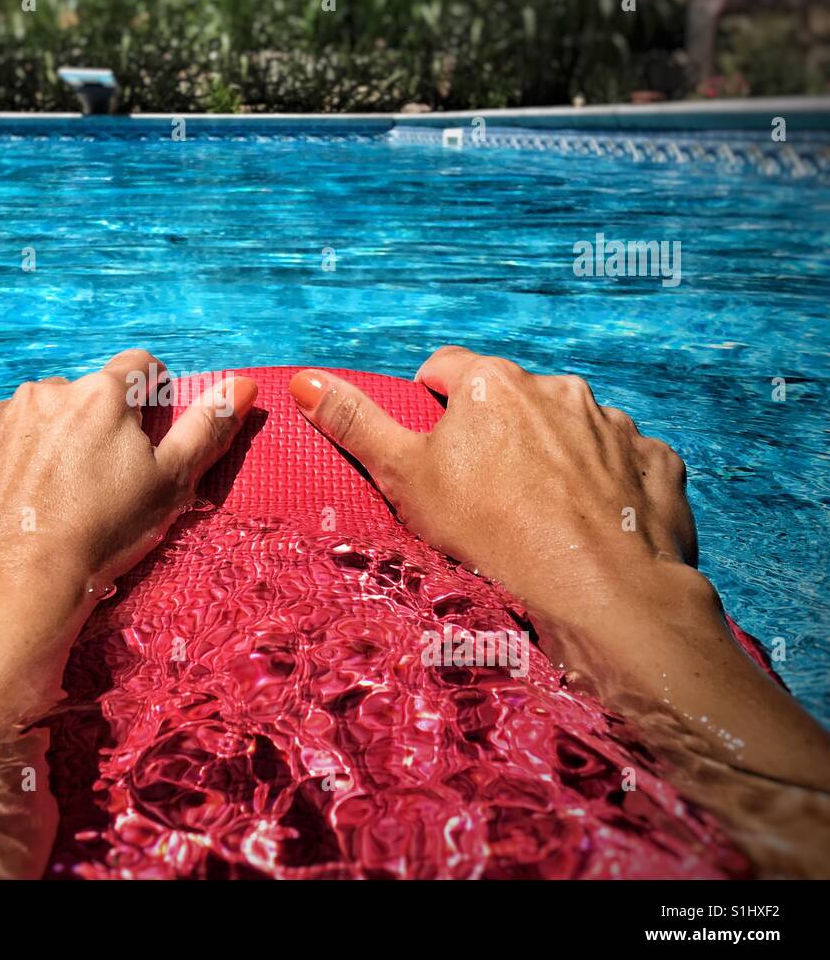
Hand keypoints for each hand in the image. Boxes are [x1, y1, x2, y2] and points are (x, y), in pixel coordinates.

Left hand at [0, 349, 256, 729]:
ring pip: (26, 421)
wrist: (2, 591)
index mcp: (101, 396)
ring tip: (41, 505)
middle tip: (89, 487)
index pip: (139, 370)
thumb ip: (206, 430)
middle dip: (86, 429)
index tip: (140, 442)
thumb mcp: (169, 488)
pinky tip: (0, 511)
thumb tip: (242, 385)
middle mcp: (43, 393)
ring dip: (37, 447)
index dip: (147, 402)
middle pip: (77, 398)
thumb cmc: (98, 539)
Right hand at [289, 347, 829, 831]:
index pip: (446, 369)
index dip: (430, 404)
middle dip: (495, 432)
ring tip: (540, 515)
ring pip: (569, 428)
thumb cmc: (490, 532)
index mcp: (493, 384)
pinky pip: (623, 461)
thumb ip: (355, 424)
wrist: (600, 590)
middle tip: (482, 492)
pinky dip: (606, 483)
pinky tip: (591, 522)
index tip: (432, 448)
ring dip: (553, 455)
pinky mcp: (655, 462)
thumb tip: (304, 380)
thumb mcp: (405, 478)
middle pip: (511, 398)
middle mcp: (557, 388)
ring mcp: (613, 424)